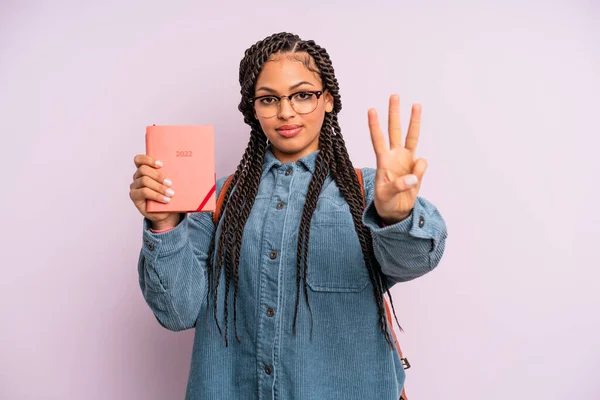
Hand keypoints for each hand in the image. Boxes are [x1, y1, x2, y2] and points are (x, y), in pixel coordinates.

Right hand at [129, 154, 180, 229]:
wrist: (167, 212)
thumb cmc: (168, 195)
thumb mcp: (170, 183)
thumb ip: (171, 175)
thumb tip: (182, 169)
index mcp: (144, 170)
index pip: (139, 160)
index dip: (148, 159)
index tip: (161, 164)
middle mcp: (137, 177)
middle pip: (143, 169)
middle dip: (158, 175)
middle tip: (170, 183)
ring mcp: (135, 186)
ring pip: (144, 181)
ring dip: (159, 187)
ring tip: (170, 193)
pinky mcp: (135, 196)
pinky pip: (143, 192)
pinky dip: (156, 195)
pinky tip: (165, 199)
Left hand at [368, 94, 426, 224]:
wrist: (396, 210)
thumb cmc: (385, 201)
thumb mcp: (385, 196)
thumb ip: (398, 185)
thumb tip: (413, 176)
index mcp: (383, 161)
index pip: (378, 140)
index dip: (375, 126)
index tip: (371, 110)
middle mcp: (395, 156)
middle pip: (395, 130)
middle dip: (394, 113)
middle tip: (394, 96)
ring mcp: (406, 160)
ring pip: (411, 136)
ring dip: (414, 121)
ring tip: (416, 104)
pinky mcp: (416, 167)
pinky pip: (422, 164)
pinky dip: (420, 171)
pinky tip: (413, 181)